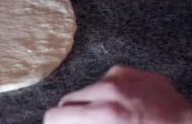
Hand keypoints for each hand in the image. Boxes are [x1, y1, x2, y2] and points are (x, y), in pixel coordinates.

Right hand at [44, 66, 191, 123]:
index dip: (54, 123)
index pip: (56, 114)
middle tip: (83, 123)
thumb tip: (68, 120)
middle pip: (69, 99)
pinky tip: (123, 106)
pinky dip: (111, 92)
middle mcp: (109, 90)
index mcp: (103, 114)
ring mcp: (124, 78)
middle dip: (72, 115)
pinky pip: (111, 80)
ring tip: (110, 117)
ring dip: (92, 103)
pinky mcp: (137, 72)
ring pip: (90, 89)